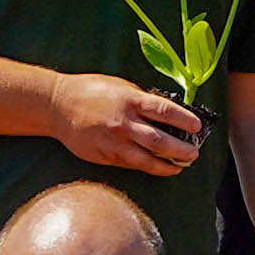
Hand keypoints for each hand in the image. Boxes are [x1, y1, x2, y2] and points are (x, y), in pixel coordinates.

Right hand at [50, 74, 203, 175]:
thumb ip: (142, 101)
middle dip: (181, 150)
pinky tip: (156, 167)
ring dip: (166, 165)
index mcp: (130, 101)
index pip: (164, 112)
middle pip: (159, 141)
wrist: (57, 105)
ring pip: (146, 160)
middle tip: (194, 154)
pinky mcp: (104, 155)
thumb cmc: (90, 91)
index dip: (184, 120)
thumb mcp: (120, 87)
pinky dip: (145, 166)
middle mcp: (123, 123)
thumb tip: (167, 113)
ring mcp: (113, 142)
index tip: (197, 127)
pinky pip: (129, 163)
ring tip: (179, 167)